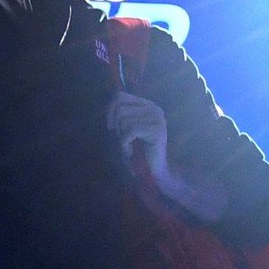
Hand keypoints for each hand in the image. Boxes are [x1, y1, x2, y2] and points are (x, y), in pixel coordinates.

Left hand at [106, 91, 225, 220]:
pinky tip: (131, 151)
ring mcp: (158, 119)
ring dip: (121, 137)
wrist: (152, 172)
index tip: (111, 127)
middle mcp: (154, 108)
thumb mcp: (125, 128)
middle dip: (116, 126)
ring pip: (124, 120)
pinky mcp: (158, 131)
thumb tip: (110, 102)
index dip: (110, 111)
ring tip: (130, 146)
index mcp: (147, 104)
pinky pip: (130, 132)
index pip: (120, 96)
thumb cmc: (135, 151)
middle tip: (124, 139)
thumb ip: (120, 113)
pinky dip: (125, 144)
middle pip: (120, 108)